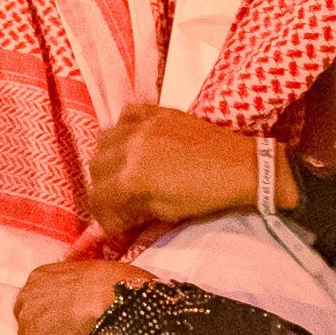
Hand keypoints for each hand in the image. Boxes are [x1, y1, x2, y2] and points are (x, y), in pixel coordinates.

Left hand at [13, 255, 144, 334]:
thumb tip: (80, 303)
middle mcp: (28, 296)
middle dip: (40, 330)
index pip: (33, 301)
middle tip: (64, 331)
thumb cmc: (108, 283)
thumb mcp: (85, 276)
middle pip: (25, 321)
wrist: (109, 293)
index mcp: (38, 277)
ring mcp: (29, 321)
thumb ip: (72, 290)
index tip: (57, 318)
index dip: (45, 314)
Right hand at [86, 102, 259, 233]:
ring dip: (108, 157)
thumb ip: (133, 210)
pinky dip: (123, 128)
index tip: (111, 222)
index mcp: (131, 178)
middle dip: (102, 187)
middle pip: (95, 167)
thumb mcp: (166, 211)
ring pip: (105, 140)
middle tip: (116, 198)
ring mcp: (143, 125)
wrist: (240, 167)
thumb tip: (114, 219)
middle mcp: (129, 148)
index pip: (98, 197)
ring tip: (122, 169)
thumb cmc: (206, 196)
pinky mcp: (157, 112)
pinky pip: (126, 115)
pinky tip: (132, 140)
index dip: (102, 214)